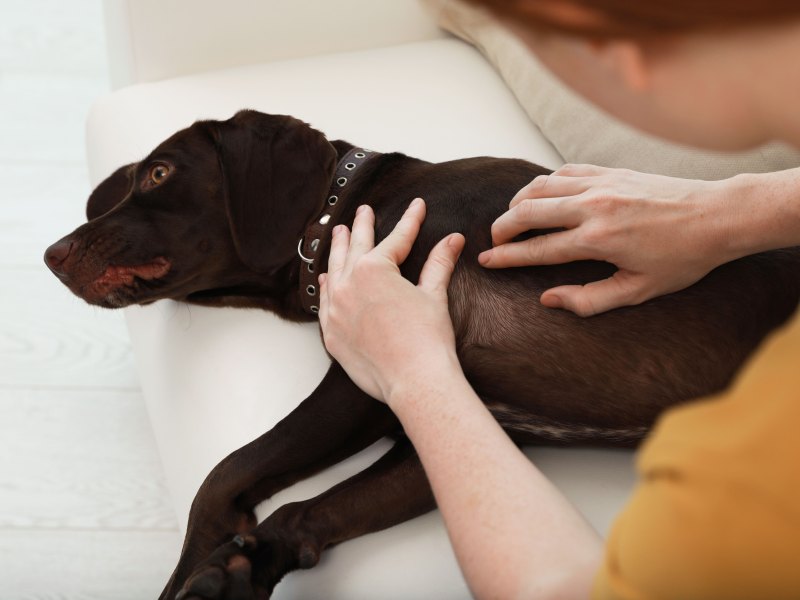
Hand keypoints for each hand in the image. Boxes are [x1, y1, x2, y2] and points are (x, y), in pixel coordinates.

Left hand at [318, 198, 465, 404]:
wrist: (415, 381)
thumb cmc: (427, 339)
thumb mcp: (434, 295)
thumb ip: (439, 263)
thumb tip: (454, 239)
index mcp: (374, 269)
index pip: (396, 239)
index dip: (410, 221)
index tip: (417, 205)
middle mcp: (348, 284)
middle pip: (357, 247)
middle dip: (363, 226)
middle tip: (364, 210)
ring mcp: (336, 309)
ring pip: (334, 270)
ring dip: (339, 249)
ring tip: (340, 233)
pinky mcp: (331, 333)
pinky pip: (325, 302)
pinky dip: (327, 286)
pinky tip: (327, 277)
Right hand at [479, 164, 736, 315]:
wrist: (718, 215)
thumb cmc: (683, 258)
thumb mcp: (639, 290)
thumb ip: (590, 299)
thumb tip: (549, 299)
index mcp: (598, 240)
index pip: (538, 249)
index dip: (507, 257)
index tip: (486, 261)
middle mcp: (593, 207)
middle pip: (529, 211)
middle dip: (503, 226)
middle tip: (493, 240)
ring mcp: (601, 184)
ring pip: (542, 185)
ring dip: (519, 201)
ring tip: (511, 217)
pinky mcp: (610, 171)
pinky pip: (564, 171)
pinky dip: (545, 182)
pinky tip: (541, 194)